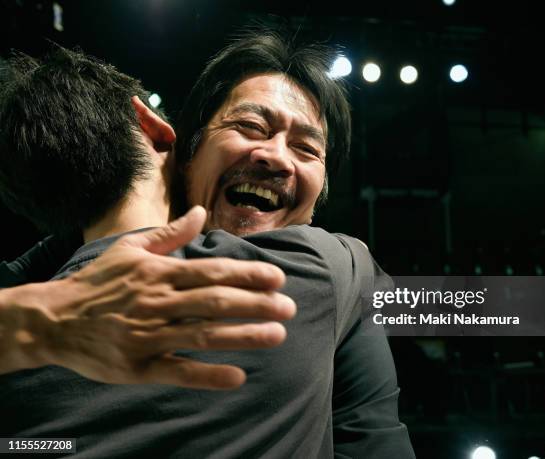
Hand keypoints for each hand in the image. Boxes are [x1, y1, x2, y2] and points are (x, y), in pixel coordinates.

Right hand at [1, 207, 294, 388]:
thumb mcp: (130, 248)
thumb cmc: (98, 282)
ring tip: (277, 336)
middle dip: (256, 304)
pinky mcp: (136, 367)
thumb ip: (170, 232)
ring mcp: (147, 336)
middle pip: (215, 302)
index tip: (278, 277)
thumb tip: (200, 212)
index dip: (248, 274)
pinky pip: (177, 371)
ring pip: (203, 335)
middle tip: (289, 308)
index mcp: (158, 272)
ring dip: (244, 336)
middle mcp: (156, 302)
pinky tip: (237, 376)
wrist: (52, 319)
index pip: (212, 271)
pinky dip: (208, 375)